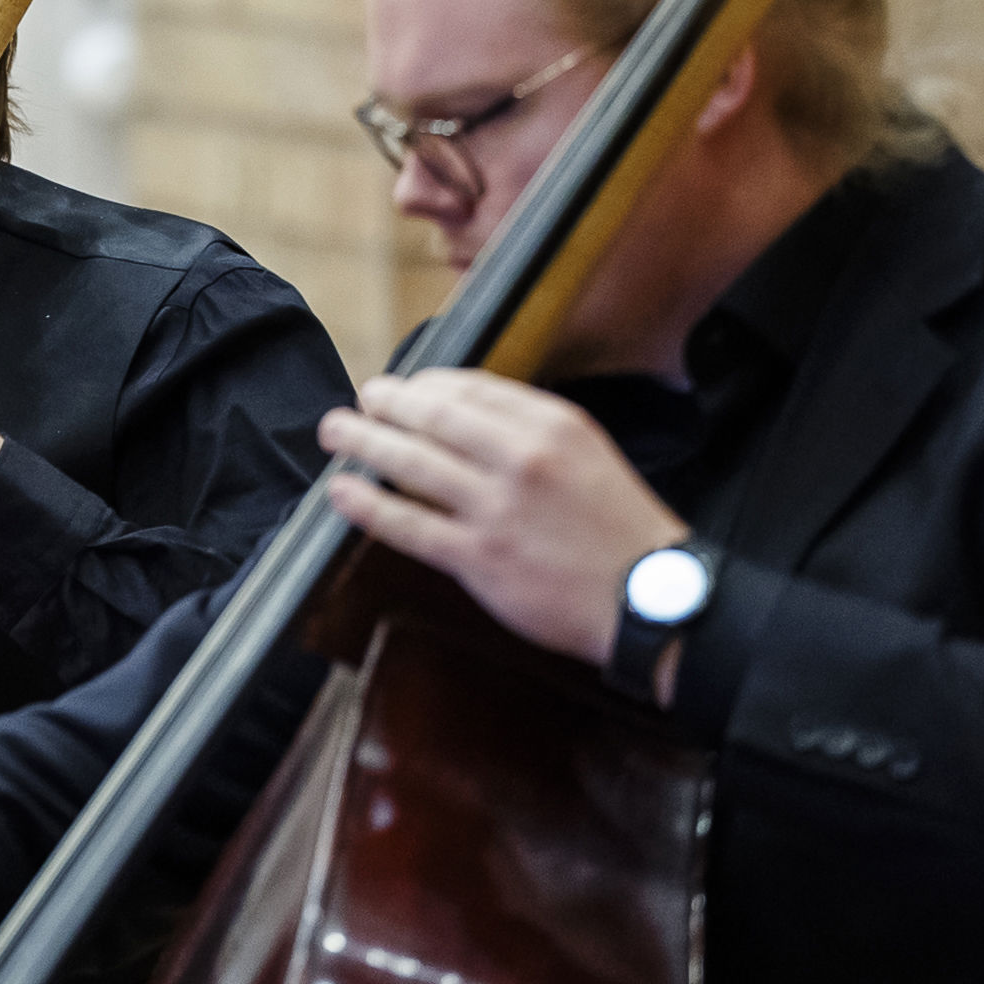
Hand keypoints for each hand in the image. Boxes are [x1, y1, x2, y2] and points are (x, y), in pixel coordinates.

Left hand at [313, 370, 688, 676]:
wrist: (648, 598)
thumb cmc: (619, 529)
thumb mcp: (589, 455)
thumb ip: (532, 433)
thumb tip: (467, 416)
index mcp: (554, 426)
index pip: (472, 387)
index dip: (426, 384)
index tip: (404, 388)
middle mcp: (523, 458)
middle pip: (433, 416)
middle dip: (385, 402)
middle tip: (360, 399)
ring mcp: (498, 508)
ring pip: (411, 462)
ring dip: (363, 442)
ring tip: (336, 433)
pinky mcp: (480, 558)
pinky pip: (408, 524)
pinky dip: (367, 504)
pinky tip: (342, 493)